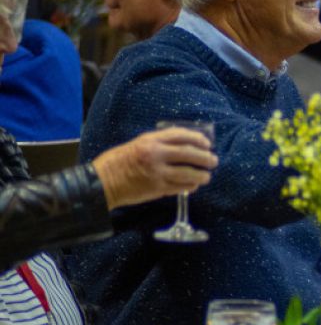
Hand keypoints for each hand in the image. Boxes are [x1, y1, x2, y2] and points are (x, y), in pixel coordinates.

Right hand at [93, 128, 217, 209]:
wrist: (102, 183)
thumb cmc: (118, 162)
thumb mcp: (137, 144)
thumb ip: (158, 143)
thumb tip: (183, 145)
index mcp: (150, 141)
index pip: (181, 136)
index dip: (197, 139)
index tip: (207, 143)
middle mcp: (156, 155)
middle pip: (189, 154)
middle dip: (205, 158)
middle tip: (213, 161)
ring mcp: (158, 172)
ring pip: (188, 173)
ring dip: (201, 175)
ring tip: (207, 176)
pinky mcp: (157, 188)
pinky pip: (181, 187)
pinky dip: (190, 186)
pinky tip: (194, 185)